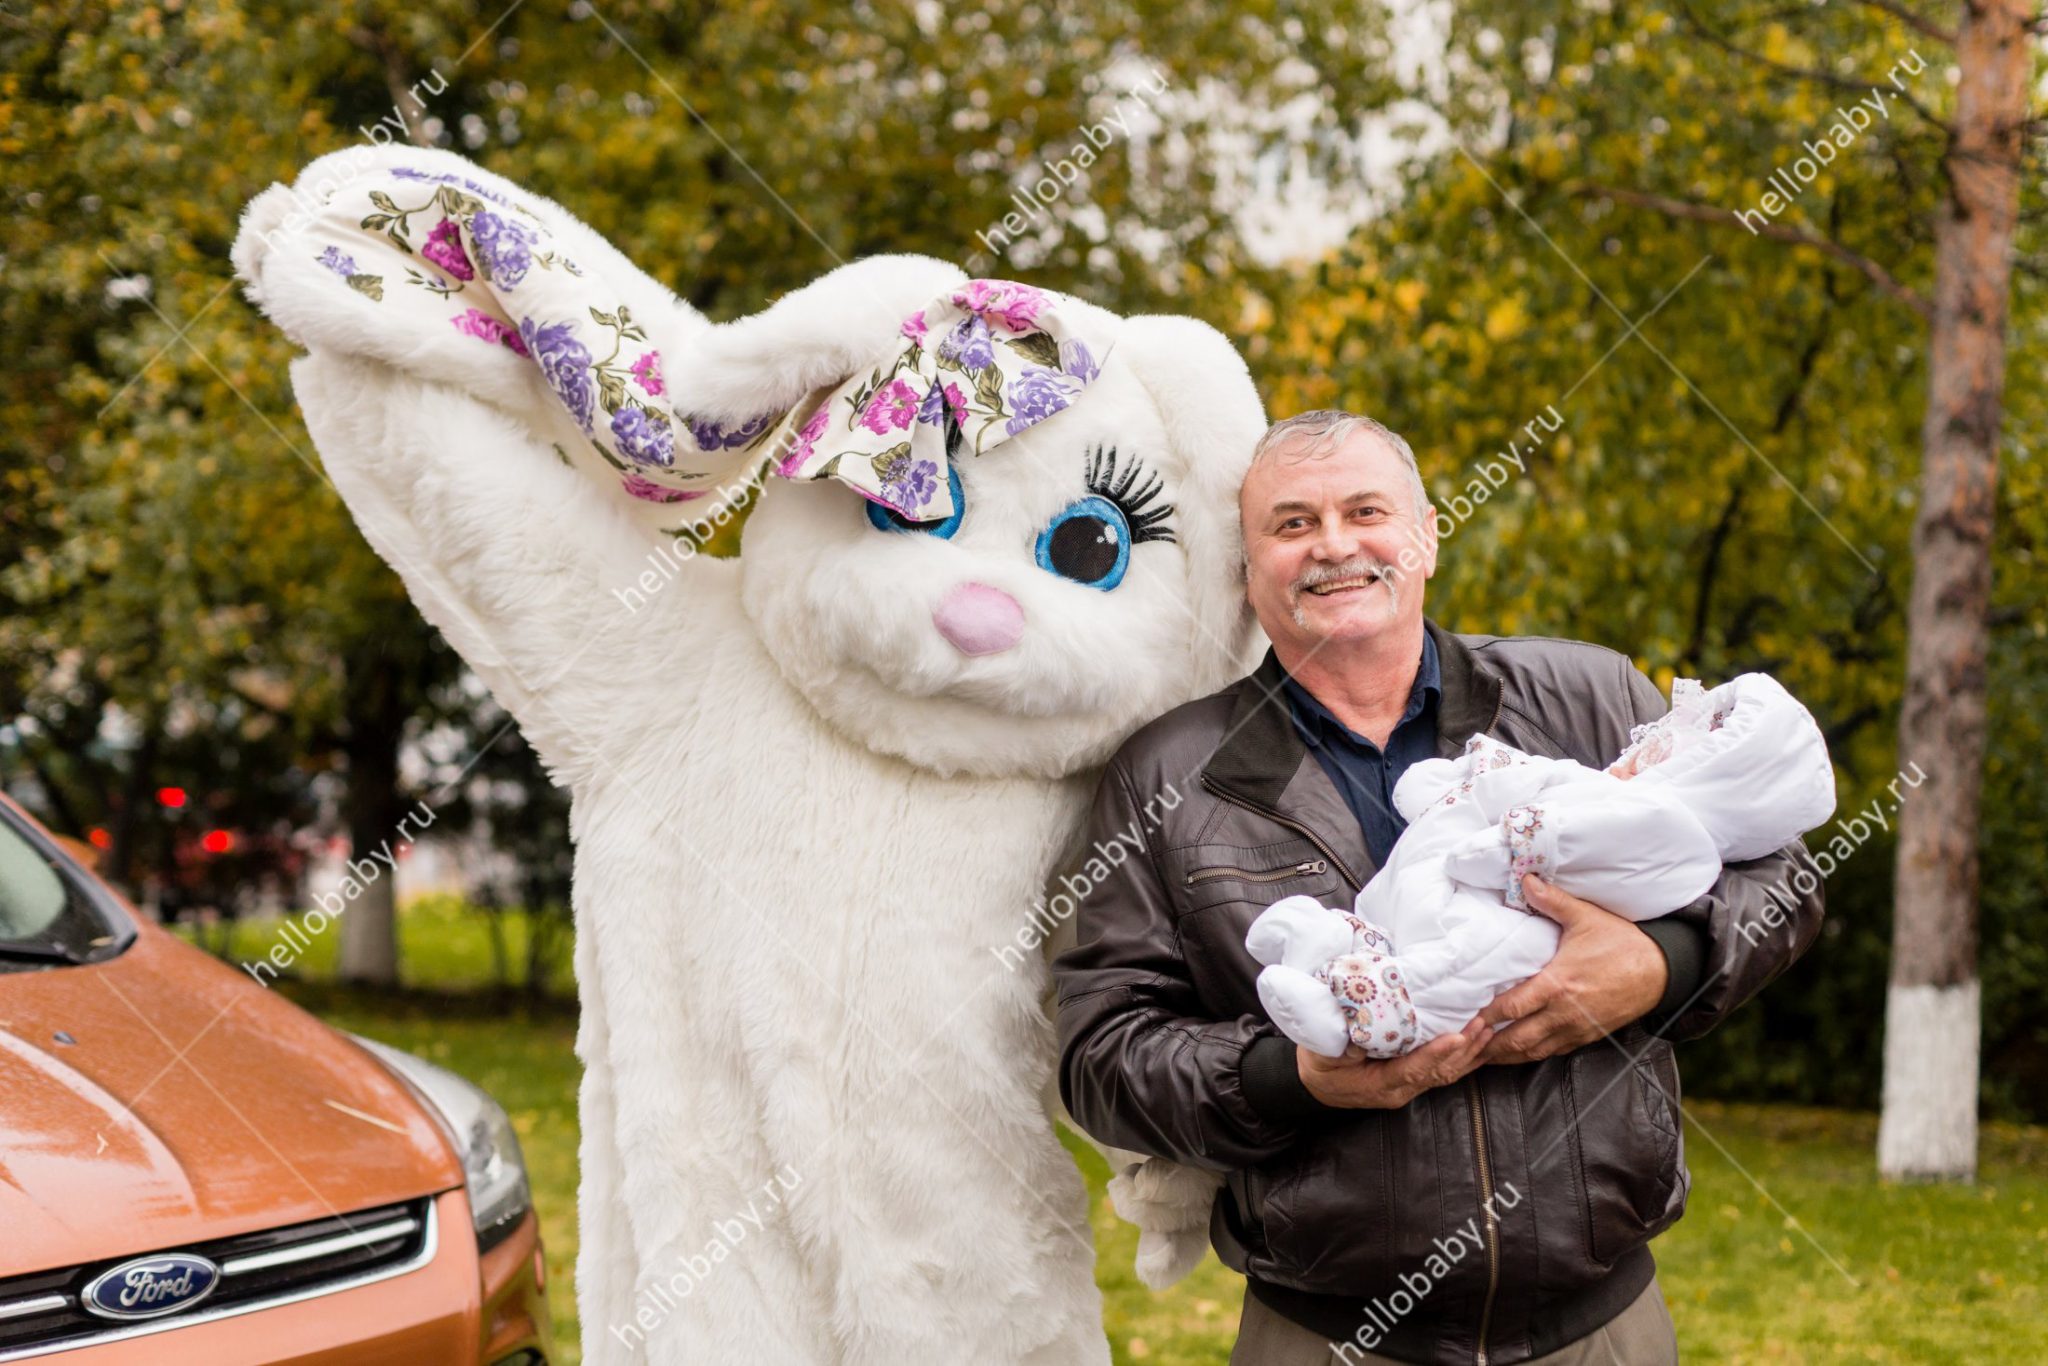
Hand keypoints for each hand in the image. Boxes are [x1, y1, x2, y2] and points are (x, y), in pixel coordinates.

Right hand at [1296, 1017, 1490, 1108]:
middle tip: (1482, 1022)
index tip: (1456, 1037)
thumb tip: (1363, 1027)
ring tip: (1487, 1028)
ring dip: (1469, 1052)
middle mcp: (1399, 1090)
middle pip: (1438, 1072)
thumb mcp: (1323, 1051)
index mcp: (1378, 1084)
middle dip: (1463, 1049)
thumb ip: (1344, 1042)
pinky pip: (1443, 1071)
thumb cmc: (1319, 1063)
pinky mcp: (1412, 1081)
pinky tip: (1478, 1043)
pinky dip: (1463, 1057)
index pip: (1412, 1070)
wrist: (1314, 1085)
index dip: (1435, 1054)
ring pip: (1446, 1073)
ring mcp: (1408, 1088)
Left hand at [1478, 874, 1668, 1063]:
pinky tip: (1516, 1052)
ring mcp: (1576, 1029)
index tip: (1462, 1020)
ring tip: (1481, 1056)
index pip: (1510, 1007)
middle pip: (1516, 1039)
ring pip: (1533, 1052)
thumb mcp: (1585, 917)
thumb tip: (1525, 878)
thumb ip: (1552, 900)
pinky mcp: (1587, 1037)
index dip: (1483, 1017)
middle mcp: (1564, 1013)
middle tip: (1462, 1047)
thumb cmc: (1621, 943)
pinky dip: (1530, 1054)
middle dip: (1487, 1046)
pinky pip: (1553, 1052)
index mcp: (1557, 984)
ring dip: (1506, 1056)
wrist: (1661, 971)